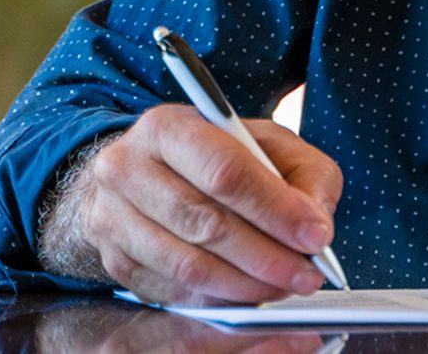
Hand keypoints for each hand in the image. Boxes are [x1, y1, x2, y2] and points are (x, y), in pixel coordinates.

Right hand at [50, 104, 343, 305]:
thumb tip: (315, 227)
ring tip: (284, 286)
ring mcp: (111, 217)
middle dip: (267, 256)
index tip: (316, 236)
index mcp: (169, 128)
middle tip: (308, 274)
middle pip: (205, 223)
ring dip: (246, 285)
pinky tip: (249, 293)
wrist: (145, 171)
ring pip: (187, 265)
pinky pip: (171, 290)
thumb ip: (304, 175)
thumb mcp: (269, 145)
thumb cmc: (217, 156)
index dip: (275, 209)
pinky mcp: (112, 258)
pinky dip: (218, 298)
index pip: (225, 172)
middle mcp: (127, 169)